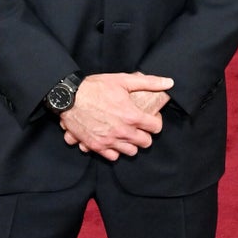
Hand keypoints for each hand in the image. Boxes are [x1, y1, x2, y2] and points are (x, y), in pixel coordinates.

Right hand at [59, 72, 173, 161]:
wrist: (68, 98)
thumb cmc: (95, 87)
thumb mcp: (123, 80)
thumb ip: (148, 82)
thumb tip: (168, 82)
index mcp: (132, 116)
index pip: (156, 127)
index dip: (155, 121)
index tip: (150, 117)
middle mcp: (122, 132)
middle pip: (145, 143)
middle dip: (145, 134)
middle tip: (139, 126)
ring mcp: (109, 141)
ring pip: (130, 152)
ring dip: (131, 144)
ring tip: (126, 134)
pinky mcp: (96, 146)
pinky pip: (112, 157)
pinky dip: (114, 151)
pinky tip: (112, 140)